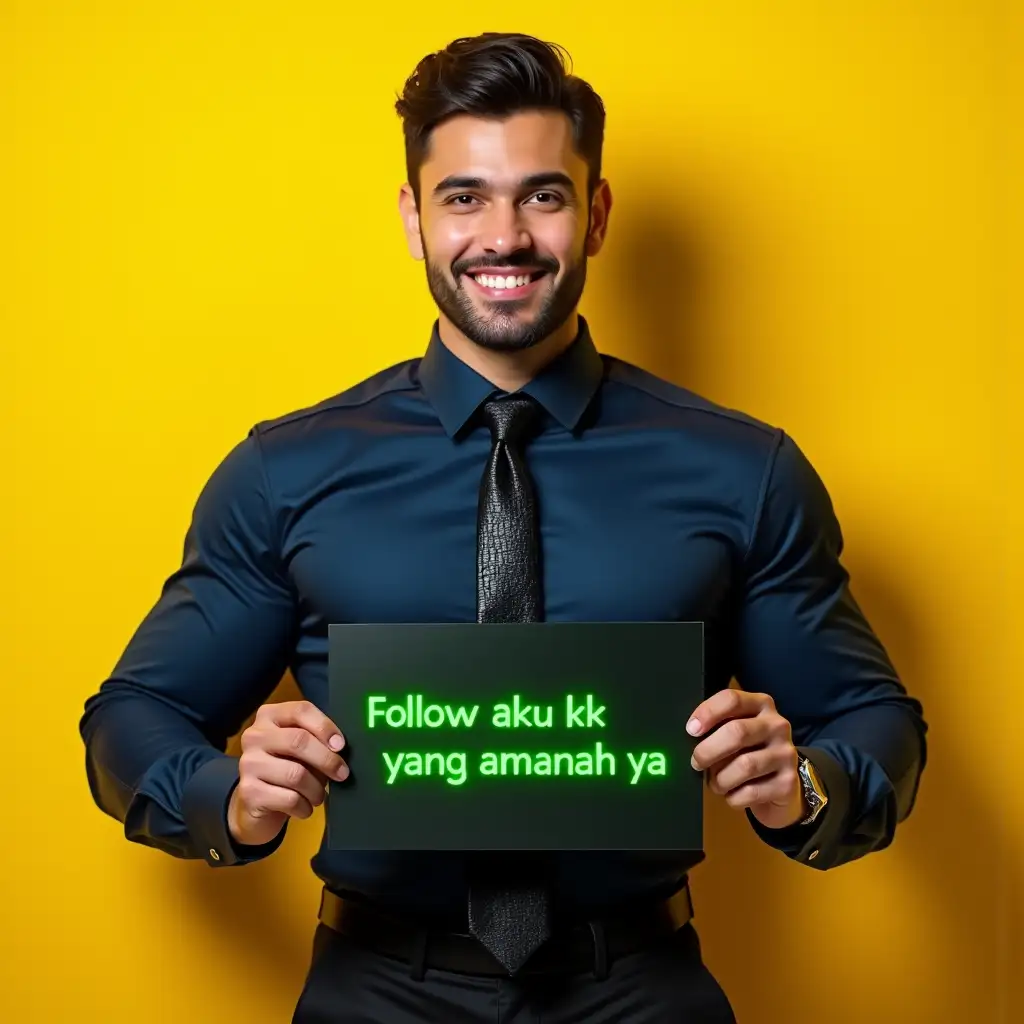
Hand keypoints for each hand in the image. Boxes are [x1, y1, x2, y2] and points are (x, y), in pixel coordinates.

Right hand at [227, 700, 348, 846]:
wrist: (257, 804)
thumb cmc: (287, 767)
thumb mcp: (302, 748)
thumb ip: (317, 739)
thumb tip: (340, 746)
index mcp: (270, 716)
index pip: (301, 710)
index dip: (325, 727)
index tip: (341, 745)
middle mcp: (254, 736)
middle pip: (298, 741)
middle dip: (327, 760)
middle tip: (342, 773)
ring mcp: (248, 763)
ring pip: (295, 774)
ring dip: (316, 789)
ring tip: (319, 795)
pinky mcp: (249, 791)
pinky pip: (289, 799)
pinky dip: (304, 806)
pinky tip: (304, 807)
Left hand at [687, 688, 805, 829]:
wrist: (779, 787)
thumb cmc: (748, 753)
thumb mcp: (736, 733)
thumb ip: (718, 726)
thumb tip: (691, 734)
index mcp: (761, 705)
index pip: (732, 699)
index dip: (708, 713)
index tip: (691, 730)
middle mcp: (777, 725)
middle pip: (737, 732)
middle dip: (708, 750)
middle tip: (696, 762)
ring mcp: (786, 754)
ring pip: (744, 765)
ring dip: (720, 779)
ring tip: (715, 783)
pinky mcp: (788, 782)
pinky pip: (752, 792)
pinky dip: (734, 797)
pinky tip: (733, 794)